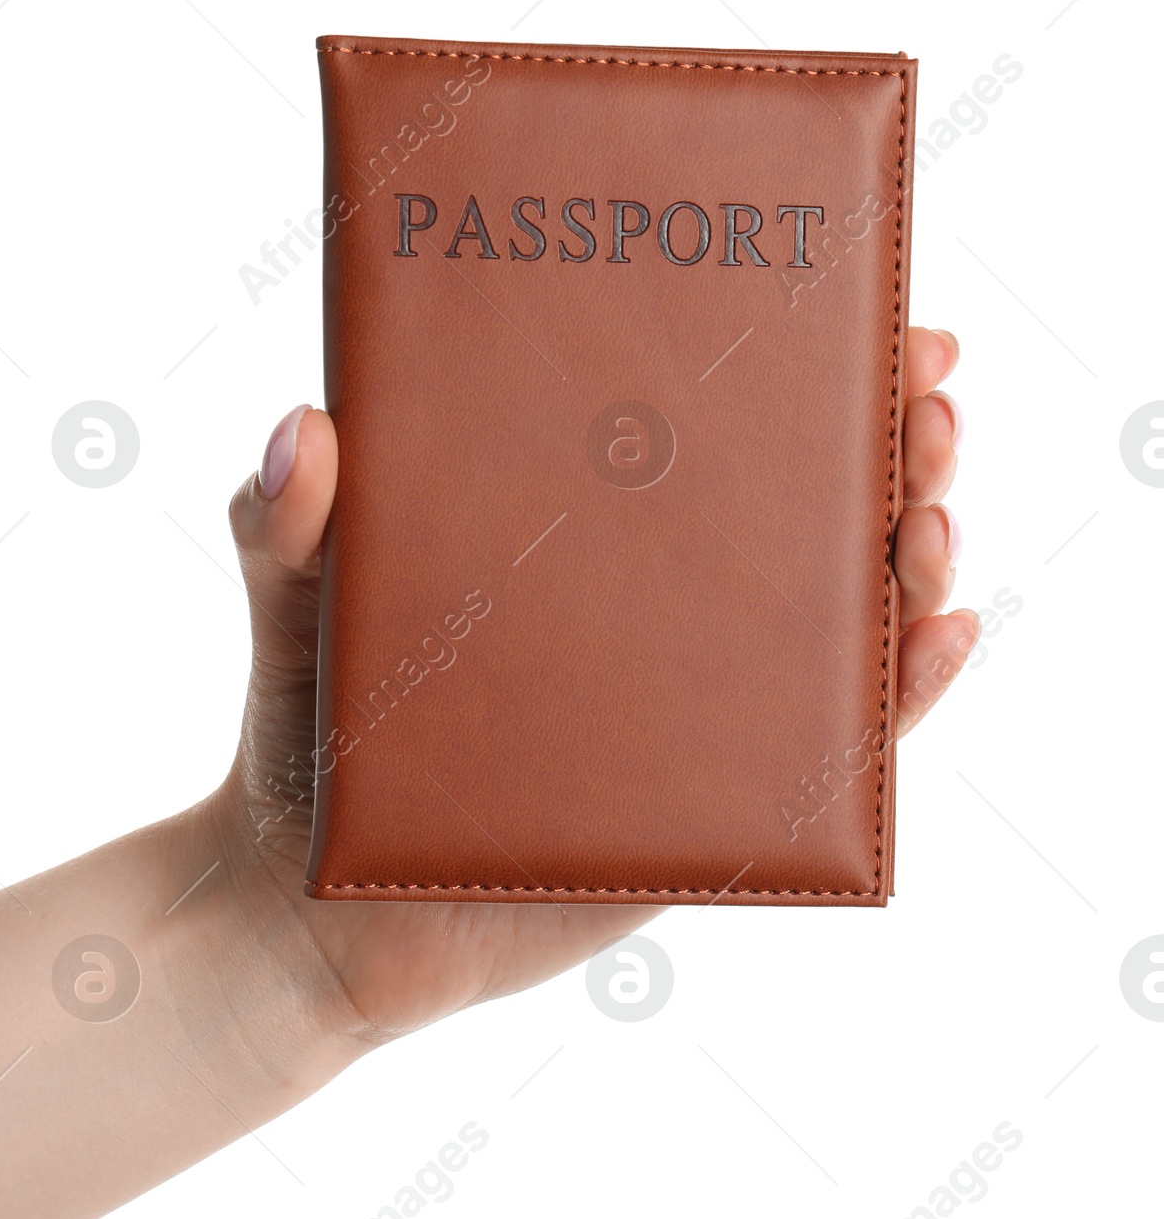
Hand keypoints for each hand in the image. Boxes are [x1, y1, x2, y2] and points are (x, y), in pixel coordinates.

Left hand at [208, 326, 972, 1043]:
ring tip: (927, 513)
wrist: (311, 907)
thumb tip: (305, 431)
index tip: (868, 311)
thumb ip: (280, 525)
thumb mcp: (292, 607)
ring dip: (913, 555)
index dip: (800, 368)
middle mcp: (652, 611)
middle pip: (800, 509)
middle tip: (925, 389)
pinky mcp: (703, 810)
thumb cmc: (309, 738)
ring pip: (838, 622)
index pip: (706, 430)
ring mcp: (689, 708)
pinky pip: (828, 756)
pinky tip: (938, 638)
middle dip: (889, 440)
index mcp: (577, 536)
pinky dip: (900, 700)